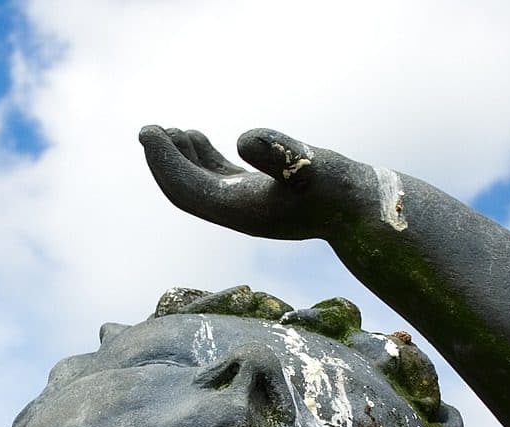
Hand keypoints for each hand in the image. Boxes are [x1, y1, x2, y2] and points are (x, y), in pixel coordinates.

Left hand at [139, 126, 360, 240]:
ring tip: (167, 130)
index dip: (165, 162)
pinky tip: (195, 139)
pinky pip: (217, 180)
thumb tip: (242, 139)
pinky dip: (201, 160)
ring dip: (179, 159)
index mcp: (241, 211)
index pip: (189, 188)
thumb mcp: (310, 165)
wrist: (361, 211)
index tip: (148, 132)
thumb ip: (279, 153)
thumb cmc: (338, 189)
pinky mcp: (257, 197)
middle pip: (186, 191)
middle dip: (163, 162)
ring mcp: (247, 207)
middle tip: (147, 130)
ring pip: (200, 184)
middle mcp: (239, 213)